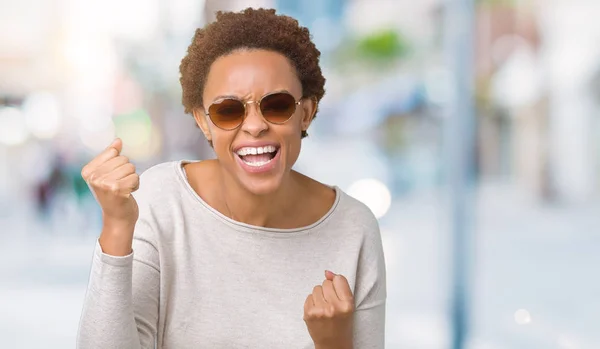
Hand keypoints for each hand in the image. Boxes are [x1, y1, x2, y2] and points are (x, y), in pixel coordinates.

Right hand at [81, 138, 139, 254]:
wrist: (117, 218)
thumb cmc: (114, 195)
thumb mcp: (109, 174)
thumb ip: (112, 156)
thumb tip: (118, 140)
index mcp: (88, 171)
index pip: (113, 152)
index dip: (119, 163)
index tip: (113, 177)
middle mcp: (93, 177)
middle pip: (123, 159)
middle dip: (127, 171)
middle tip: (120, 185)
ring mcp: (104, 183)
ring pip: (131, 167)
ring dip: (132, 178)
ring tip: (124, 189)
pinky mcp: (116, 189)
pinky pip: (135, 177)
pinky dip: (136, 185)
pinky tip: (128, 194)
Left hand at [303, 270, 354, 348]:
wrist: (333, 344)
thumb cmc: (342, 324)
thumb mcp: (348, 305)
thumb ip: (340, 286)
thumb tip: (327, 272)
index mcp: (347, 304)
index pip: (339, 279)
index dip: (337, 284)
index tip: (338, 293)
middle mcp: (333, 307)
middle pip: (326, 283)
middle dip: (328, 290)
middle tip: (331, 303)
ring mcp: (320, 311)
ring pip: (316, 288)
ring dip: (319, 295)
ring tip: (324, 307)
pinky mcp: (308, 314)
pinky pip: (308, 297)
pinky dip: (312, 302)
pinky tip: (318, 311)